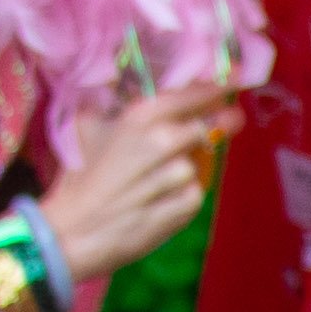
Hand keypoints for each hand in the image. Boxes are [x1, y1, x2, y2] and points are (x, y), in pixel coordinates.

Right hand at [37, 82, 238, 291]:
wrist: (76, 231)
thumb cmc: (80, 177)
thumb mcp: (88, 128)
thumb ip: (115, 105)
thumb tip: (131, 88)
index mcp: (139, 118)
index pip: (189, 96)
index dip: (215, 88)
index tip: (234, 80)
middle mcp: (161, 143)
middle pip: (206, 128)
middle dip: (221, 123)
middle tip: (230, 120)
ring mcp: (175, 177)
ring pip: (199, 164)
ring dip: (185, 168)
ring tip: (155, 181)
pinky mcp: (183, 208)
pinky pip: (195, 194)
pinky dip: (182, 196)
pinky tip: (157, 201)